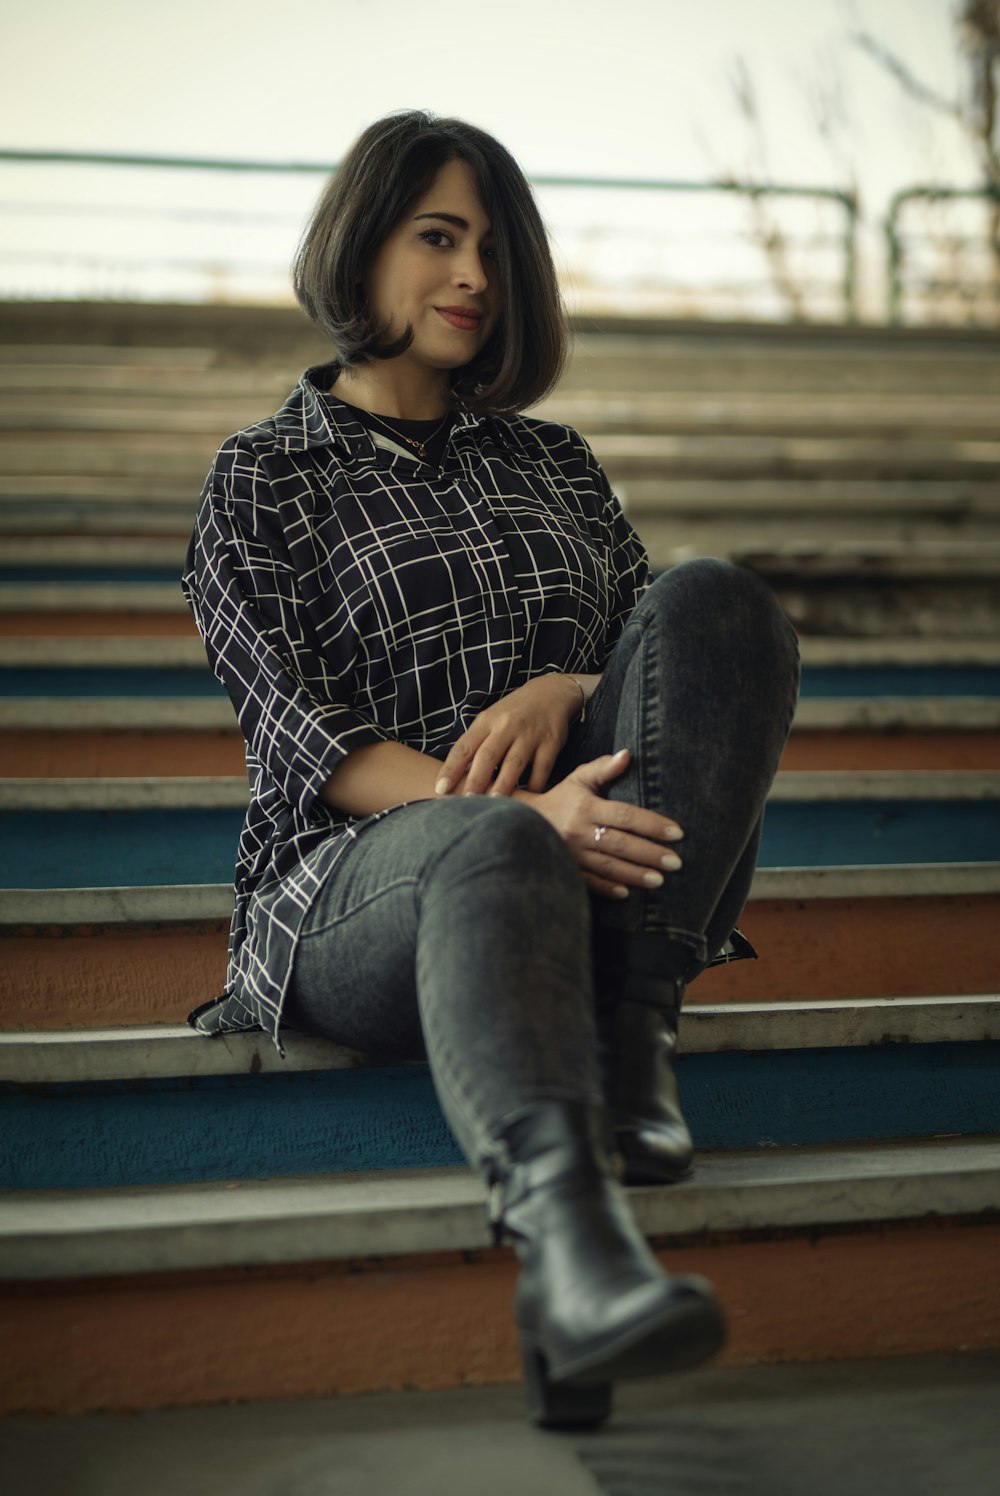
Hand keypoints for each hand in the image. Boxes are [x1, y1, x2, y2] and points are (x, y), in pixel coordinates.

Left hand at [434, 674, 582, 798]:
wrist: (550, 693)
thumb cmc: (512, 713)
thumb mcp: (490, 720)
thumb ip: (476, 744)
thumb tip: (457, 777)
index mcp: (486, 721)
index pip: (464, 747)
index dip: (451, 768)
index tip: (440, 789)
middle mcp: (506, 726)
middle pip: (488, 756)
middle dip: (476, 780)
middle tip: (466, 802)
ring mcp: (529, 734)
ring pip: (514, 762)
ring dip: (503, 784)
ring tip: (494, 804)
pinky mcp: (550, 743)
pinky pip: (542, 767)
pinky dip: (535, 784)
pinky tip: (529, 798)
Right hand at [515, 748, 683, 898]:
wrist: (522, 820)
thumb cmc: (559, 799)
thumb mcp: (578, 779)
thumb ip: (603, 768)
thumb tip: (627, 755)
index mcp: (586, 807)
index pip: (625, 815)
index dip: (652, 824)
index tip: (676, 832)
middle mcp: (579, 831)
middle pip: (620, 843)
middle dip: (650, 853)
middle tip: (676, 862)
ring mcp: (572, 853)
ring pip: (608, 866)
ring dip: (635, 874)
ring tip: (660, 880)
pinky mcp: (566, 869)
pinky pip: (588, 882)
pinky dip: (607, 889)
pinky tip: (626, 893)